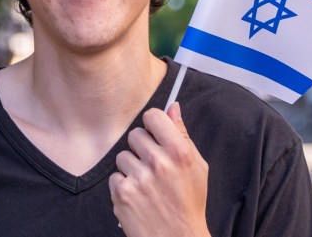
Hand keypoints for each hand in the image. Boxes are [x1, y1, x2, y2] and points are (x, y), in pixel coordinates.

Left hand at [109, 102, 209, 236]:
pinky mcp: (122, 194)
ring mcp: (139, 178)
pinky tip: (138, 198)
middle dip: (142, 148)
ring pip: (123, 156)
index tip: (154, 133)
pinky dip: (124, 186)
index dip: (153, 124)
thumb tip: (173, 107)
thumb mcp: (196, 167)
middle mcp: (159, 162)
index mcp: (179, 152)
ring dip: (132, 168)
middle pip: (135, 135)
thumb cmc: (189, 204)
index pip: (153, 116)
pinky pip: (115, 177)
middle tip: (153, 166)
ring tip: (147, 185)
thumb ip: (182, 135)